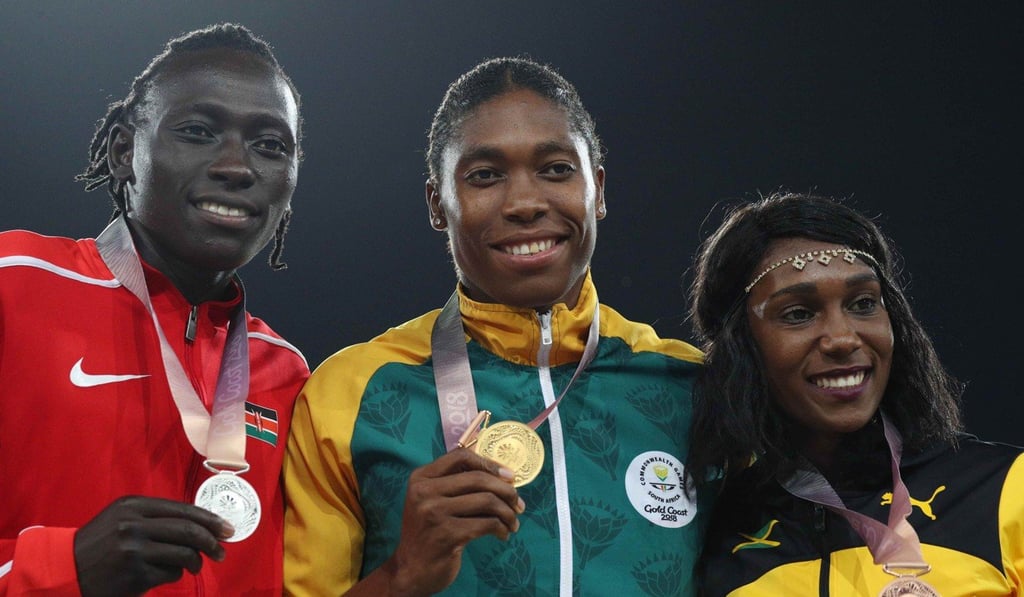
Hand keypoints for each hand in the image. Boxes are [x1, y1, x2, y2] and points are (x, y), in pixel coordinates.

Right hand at [73, 495, 233, 596]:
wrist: (66, 568)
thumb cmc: (102, 542)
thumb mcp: (123, 518)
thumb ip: (158, 517)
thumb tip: (204, 523)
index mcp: (134, 506)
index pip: (183, 510)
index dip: (209, 520)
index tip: (226, 528)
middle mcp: (133, 525)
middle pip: (188, 531)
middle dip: (212, 541)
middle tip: (222, 550)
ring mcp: (134, 551)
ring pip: (184, 553)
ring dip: (196, 561)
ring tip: (196, 565)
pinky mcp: (135, 575)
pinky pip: (170, 574)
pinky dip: (175, 575)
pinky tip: (164, 574)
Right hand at [373, 449, 524, 596]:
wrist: (412, 569)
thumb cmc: (429, 531)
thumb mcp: (432, 500)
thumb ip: (456, 483)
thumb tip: (502, 474)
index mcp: (421, 477)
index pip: (461, 456)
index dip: (489, 463)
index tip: (509, 477)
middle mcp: (425, 491)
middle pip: (478, 479)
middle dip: (506, 491)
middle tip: (519, 504)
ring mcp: (434, 513)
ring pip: (487, 501)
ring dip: (507, 512)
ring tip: (513, 522)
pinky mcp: (446, 535)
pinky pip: (486, 524)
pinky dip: (501, 528)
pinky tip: (502, 534)